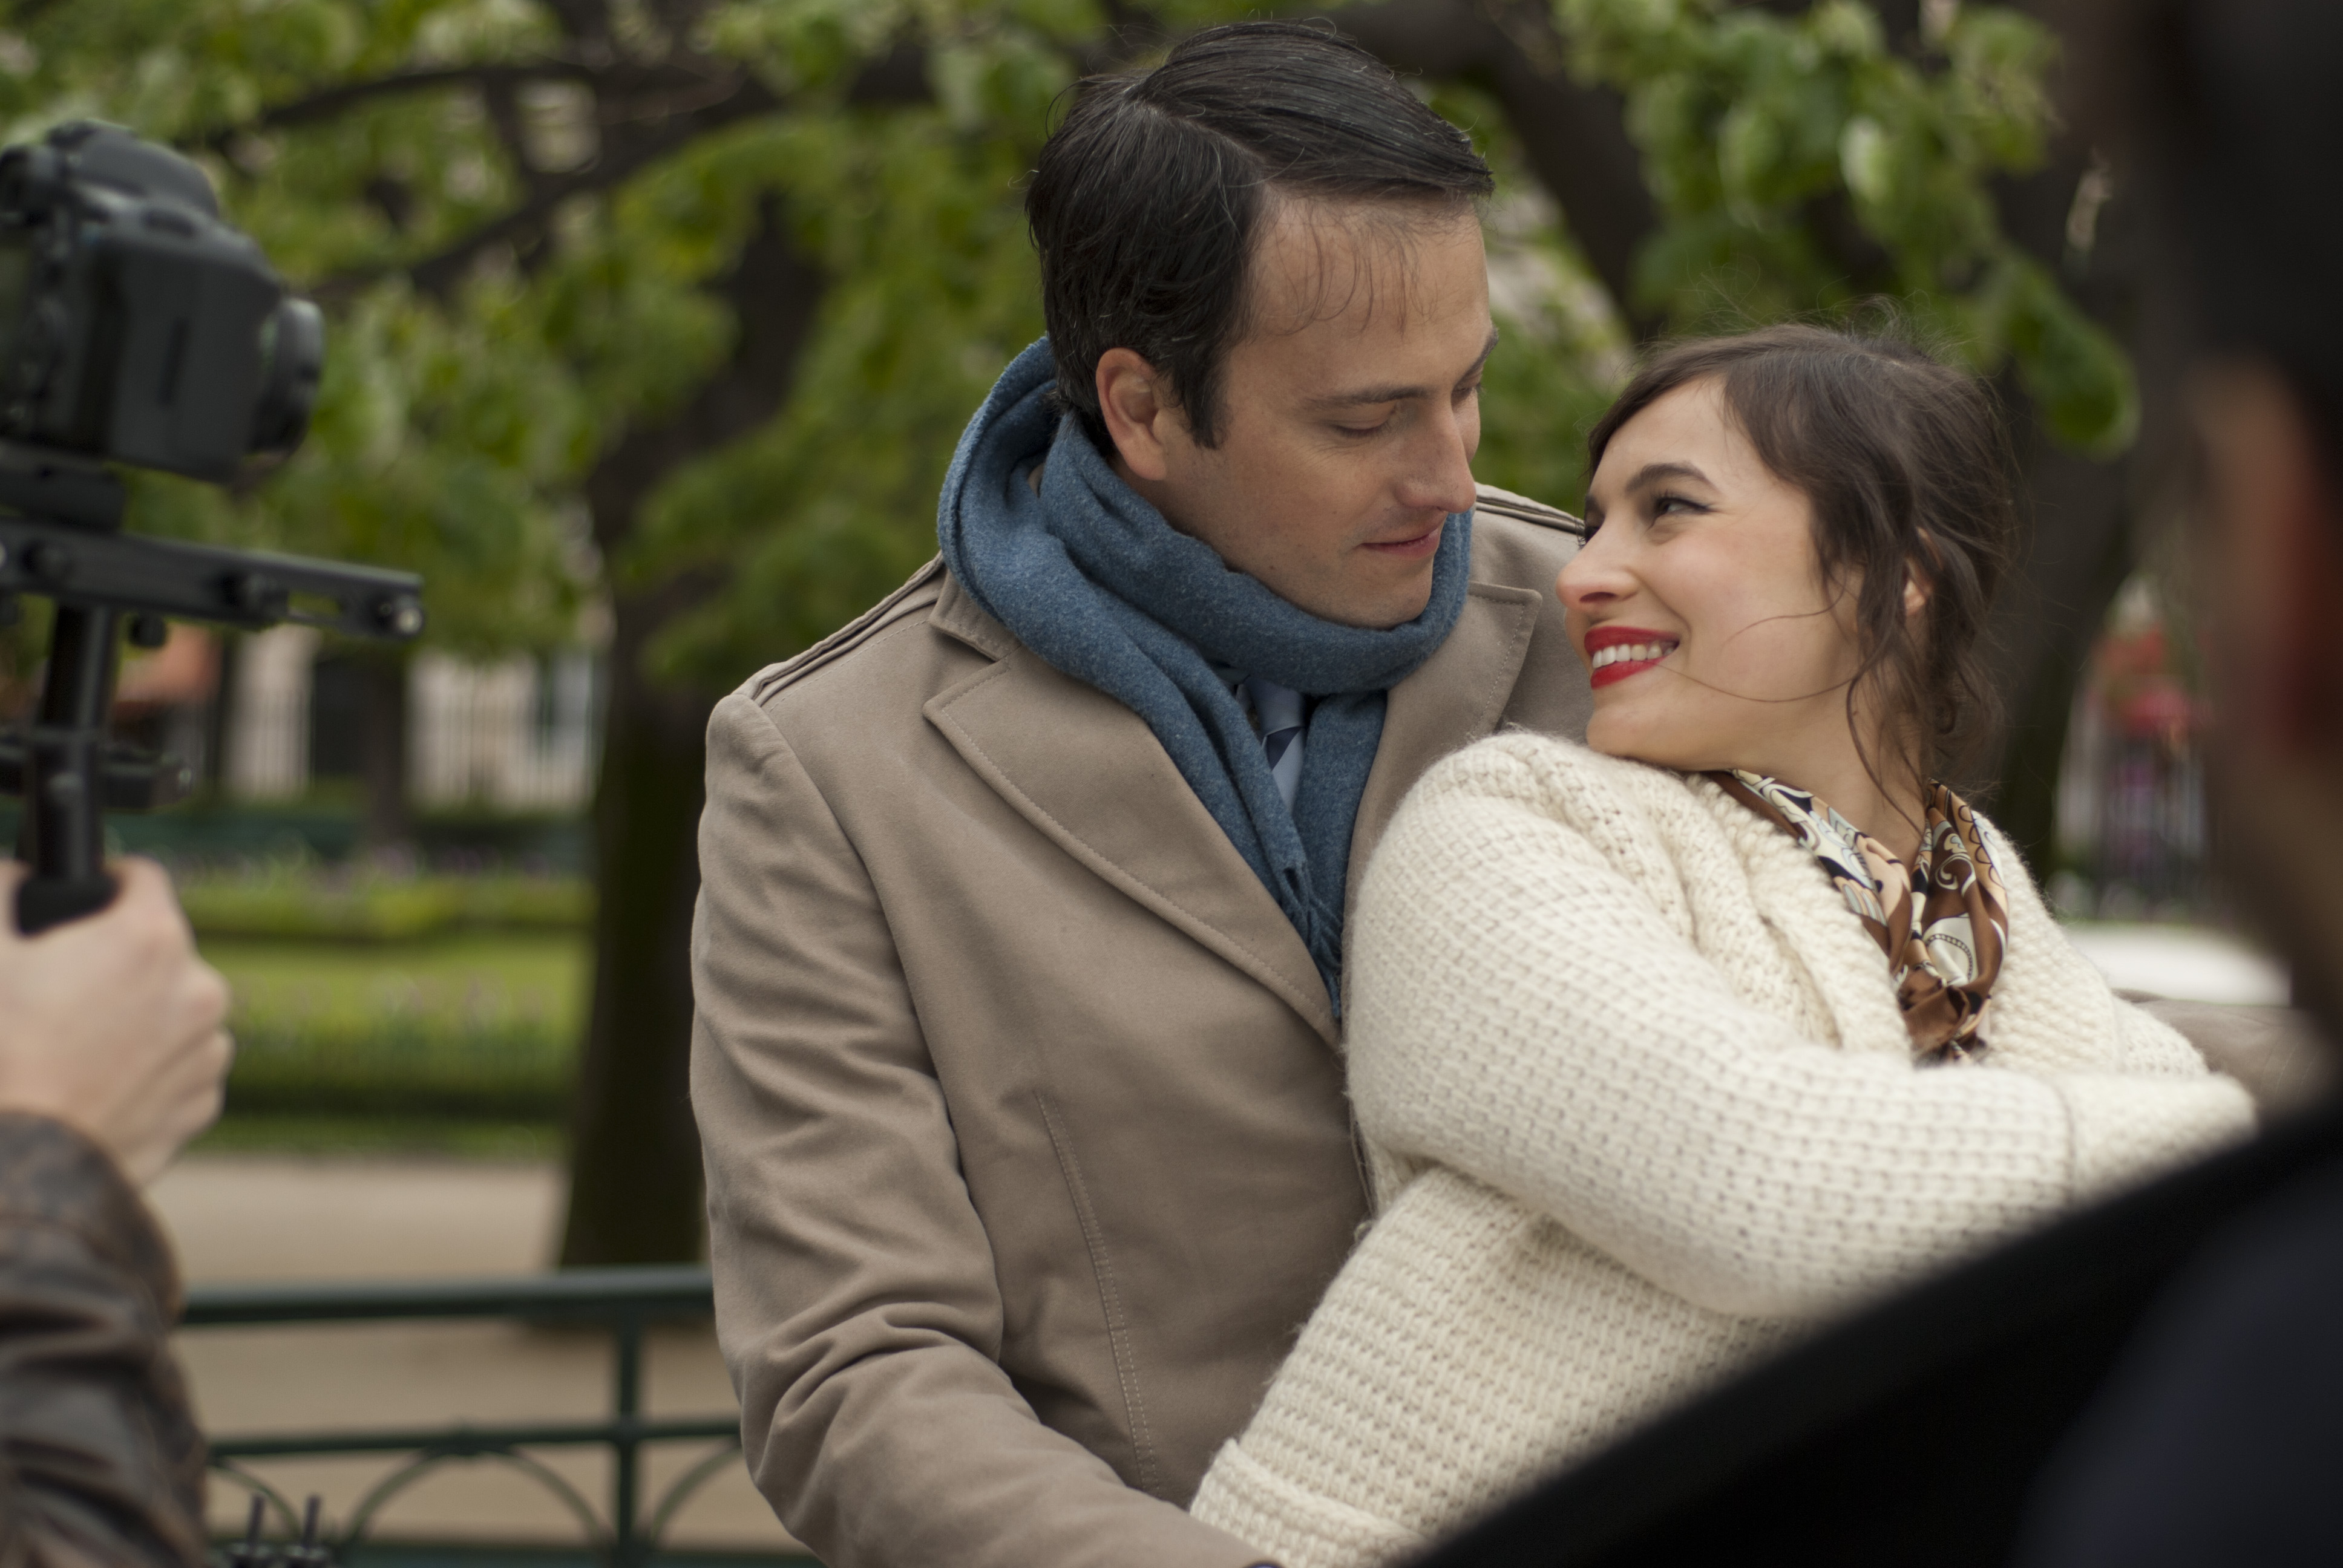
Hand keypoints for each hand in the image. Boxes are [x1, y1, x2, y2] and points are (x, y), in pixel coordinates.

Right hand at [0, 858, 232, 1184]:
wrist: (18, 1165)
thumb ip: (2, 887)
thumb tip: (17, 868)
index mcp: (151, 938)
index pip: (142, 876)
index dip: (106, 880)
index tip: (86, 897)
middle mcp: (200, 988)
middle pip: (158, 949)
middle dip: (114, 960)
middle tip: (58, 990)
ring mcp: (207, 1050)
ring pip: (172, 1010)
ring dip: (135, 1015)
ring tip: (72, 1043)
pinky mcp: (201, 1103)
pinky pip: (176, 1067)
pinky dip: (144, 1068)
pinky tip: (94, 1082)